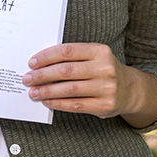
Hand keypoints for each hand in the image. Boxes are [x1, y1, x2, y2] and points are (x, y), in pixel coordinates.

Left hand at [23, 43, 156, 124]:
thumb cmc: (102, 70)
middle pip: (66, 71)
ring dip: (47, 91)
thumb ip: (71, 57)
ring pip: (69, 89)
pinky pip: (76, 105)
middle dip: (42, 75)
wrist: (130, 90)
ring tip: (33, 92)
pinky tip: (47, 101)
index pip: (67, 51)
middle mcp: (105, 68)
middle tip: (27, 78)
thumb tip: (39, 64)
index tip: (32, 62)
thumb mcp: (93, 57)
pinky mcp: (105, 105)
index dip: (47, 56)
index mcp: (100, 51)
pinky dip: (58, 103)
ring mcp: (107, 88)